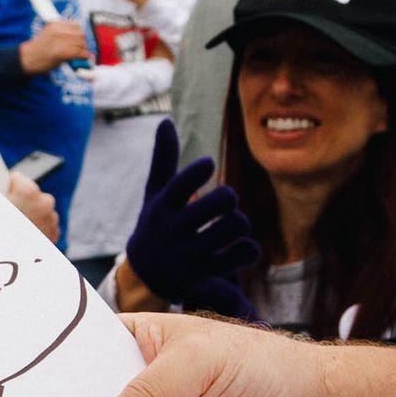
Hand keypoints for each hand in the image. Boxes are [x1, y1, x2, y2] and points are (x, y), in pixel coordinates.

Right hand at [4, 167, 59, 241]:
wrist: (3, 268)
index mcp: (29, 190)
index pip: (16, 178)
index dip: (5, 188)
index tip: (0, 198)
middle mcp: (45, 202)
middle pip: (29, 194)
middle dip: (18, 202)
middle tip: (4, 218)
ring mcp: (52, 220)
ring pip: (38, 210)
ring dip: (27, 217)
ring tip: (12, 232)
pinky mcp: (54, 235)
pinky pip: (44, 225)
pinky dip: (35, 230)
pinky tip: (22, 239)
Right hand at [19, 19, 88, 73]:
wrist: (26, 59)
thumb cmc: (37, 49)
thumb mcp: (48, 34)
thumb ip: (62, 33)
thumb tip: (77, 38)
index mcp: (55, 24)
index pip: (76, 26)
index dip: (80, 34)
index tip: (80, 40)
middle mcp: (58, 30)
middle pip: (80, 34)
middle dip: (83, 42)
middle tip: (82, 48)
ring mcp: (59, 41)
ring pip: (80, 43)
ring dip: (83, 50)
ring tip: (82, 54)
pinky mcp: (61, 52)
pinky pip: (78, 53)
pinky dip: (84, 56)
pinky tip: (85, 58)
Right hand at [121, 119, 256, 317]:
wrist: (147, 276)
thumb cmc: (157, 223)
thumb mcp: (155, 193)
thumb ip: (164, 158)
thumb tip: (166, 120)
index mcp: (163, 206)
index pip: (181, 184)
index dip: (198, 170)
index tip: (209, 163)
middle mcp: (175, 230)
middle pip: (220, 202)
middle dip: (229, 197)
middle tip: (226, 201)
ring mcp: (191, 253)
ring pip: (235, 226)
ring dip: (240, 223)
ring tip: (232, 225)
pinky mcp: (207, 272)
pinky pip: (243, 254)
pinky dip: (248, 249)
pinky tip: (240, 246)